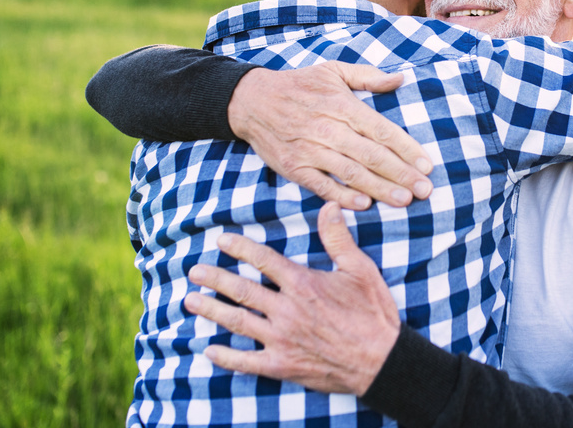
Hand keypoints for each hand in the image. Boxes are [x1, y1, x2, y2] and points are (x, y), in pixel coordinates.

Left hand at [184, 202, 400, 395]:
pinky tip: (209, 351)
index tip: (222, 240)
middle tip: (194, 271)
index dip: (241, 248)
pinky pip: (246, 361)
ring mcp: (281, 339)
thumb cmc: (373, 313)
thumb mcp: (360, 270)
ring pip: (238, 322)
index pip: (264, 260)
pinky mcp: (282, 365)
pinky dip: (225, 357)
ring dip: (212, 311)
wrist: (382, 360)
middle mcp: (286, 310)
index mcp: (303, 284)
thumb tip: (329, 207)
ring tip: (190, 301)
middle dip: (215, 279)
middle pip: (242, 290)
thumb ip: (339, 238)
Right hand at [228, 62, 432, 209]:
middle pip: (371, 154)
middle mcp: (328, 128)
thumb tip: (399, 79)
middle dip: (400, 173)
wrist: (250, 101)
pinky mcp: (294, 167)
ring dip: (379, 188)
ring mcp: (309, 150)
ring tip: (404, 200)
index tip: (427, 165)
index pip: (381, 129)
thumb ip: (367, 76)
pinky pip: (321, 185)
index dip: (406, 148)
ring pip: (350, 172)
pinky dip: (342, 196)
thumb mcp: (332, 71)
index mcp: (341, 105)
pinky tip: (363, 205)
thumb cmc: (299, 85)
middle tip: (425, 190)